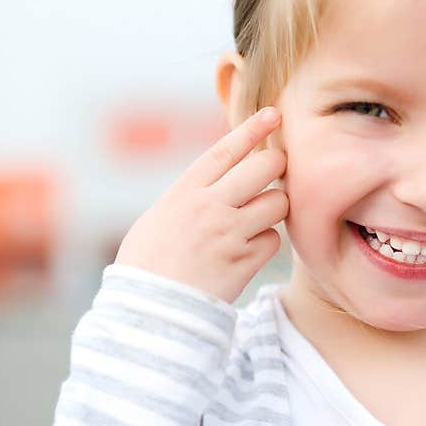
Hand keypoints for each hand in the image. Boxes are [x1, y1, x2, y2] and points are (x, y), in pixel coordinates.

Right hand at [114, 107, 287, 303]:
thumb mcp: (161, 215)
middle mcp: (210, 206)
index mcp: (185, 191)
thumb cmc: (150, 262)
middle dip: (278, 167)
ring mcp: (230, 233)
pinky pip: (273, 240)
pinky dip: (265, 244)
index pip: (227, 149)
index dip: (253, 128)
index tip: (274, 114)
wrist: (148, 310)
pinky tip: (246, 252)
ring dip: (274, 209)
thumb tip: (222, 176)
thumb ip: (193, 193)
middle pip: (265, 168)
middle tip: (274, 175)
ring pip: (277, 203)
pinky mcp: (244, 262)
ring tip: (255, 220)